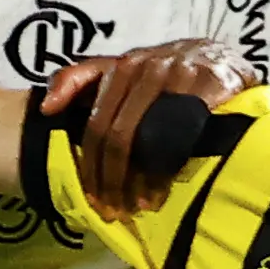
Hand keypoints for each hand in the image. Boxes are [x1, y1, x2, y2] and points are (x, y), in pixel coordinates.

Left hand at [41, 39, 256, 215]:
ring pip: (147, 137)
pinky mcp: (207, 83)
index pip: (96, 123)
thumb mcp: (123, 68)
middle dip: (111, 179)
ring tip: (140, 205)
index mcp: (121, 67)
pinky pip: (182, 133)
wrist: (223, 58)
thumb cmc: (166, 70)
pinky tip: (166, 188)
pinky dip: (170, 167)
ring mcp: (177, 74)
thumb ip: (82, 80)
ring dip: (141, 179)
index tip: (92, 199)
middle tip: (115, 210)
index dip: (91, 166)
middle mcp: (144, 67)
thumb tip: (46, 108)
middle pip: (118, 134)